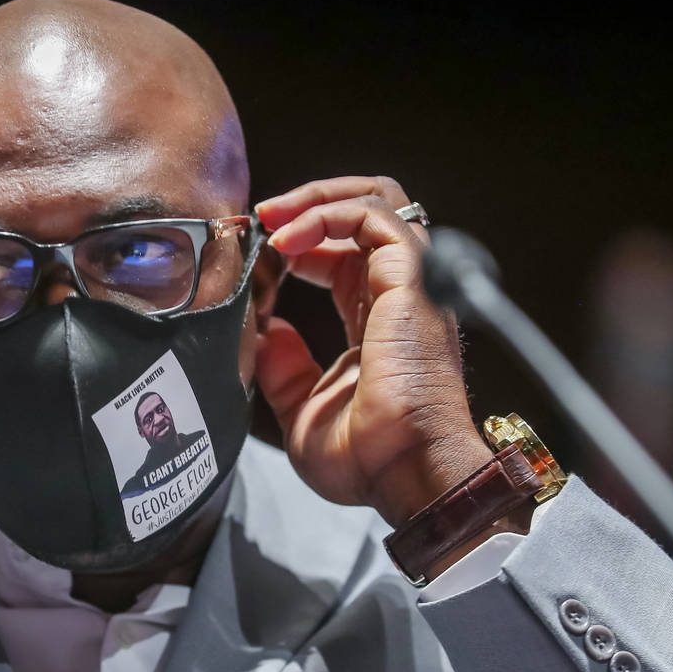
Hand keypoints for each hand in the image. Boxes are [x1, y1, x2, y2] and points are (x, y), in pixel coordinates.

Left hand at [254, 176, 493, 530]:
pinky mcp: (411, 279)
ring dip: (316, 199)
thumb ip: (283, 366)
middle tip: (263, 214)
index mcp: (377, 322)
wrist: (404, 473)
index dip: (303, 241)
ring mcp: (410, 285)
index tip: (261, 251)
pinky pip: (373, 216)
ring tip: (271, 215)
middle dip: (310, 203)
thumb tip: (265, 331)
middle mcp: (398, 296)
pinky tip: (288, 240)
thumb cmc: (366, 458)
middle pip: (366, 214)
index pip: (344, 255)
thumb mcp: (300, 408)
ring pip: (376, 200)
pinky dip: (326, 214)